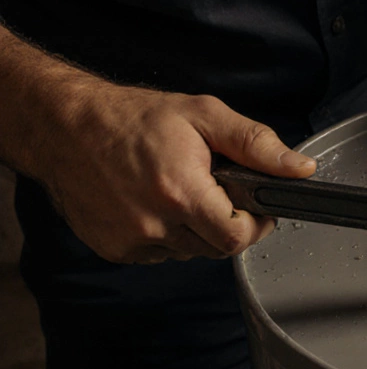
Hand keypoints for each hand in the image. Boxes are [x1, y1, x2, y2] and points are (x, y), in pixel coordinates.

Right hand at [31, 82, 315, 263]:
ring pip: (189, 252)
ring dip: (195, 228)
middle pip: (216, 247)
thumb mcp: (203, 115)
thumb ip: (256, 144)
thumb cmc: (132, 117)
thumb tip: (300, 168)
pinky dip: (166, 234)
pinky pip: (159, 253)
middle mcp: (153, 224)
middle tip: (215, 190)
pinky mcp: (113, 249)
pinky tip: (155, 202)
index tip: (253, 206)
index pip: (238, 237)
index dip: (254, 223)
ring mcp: (130, 241)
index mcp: (181, 193)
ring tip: (180, 189)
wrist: (64, 127)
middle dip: (226, 222)